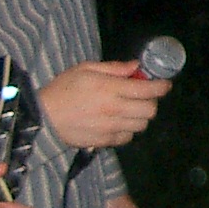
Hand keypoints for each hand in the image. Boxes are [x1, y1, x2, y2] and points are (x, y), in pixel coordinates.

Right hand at [40, 61, 170, 149]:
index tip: (165, 84)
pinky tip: (120, 122)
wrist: (43, 117)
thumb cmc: (63, 89)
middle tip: (144, 96)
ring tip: (131, 109)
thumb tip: (135, 66)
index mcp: (110, 89)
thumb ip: (114, 68)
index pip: (147, 90)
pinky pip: (128, 138)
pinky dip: (128, 130)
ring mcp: (110, 128)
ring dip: (141, 116)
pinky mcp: (105, 141)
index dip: (161, 86)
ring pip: (141, 125)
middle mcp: (114, 109)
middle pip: (150, 110)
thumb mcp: (85, 69)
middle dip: (152, 102)